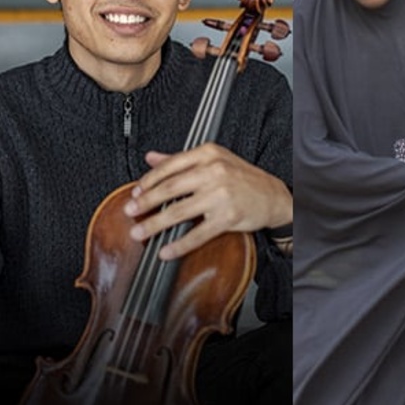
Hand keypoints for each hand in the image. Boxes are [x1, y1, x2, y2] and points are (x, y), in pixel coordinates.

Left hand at [122, 144, 291, 259]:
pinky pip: (198, 233)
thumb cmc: (241, 177)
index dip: (148, 181)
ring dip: (154, 224)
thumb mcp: (213, 160)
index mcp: (208, 154)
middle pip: (170, 188)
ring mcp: (221, 195)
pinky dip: (179, 245)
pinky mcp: (228, 217)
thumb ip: (179, 159)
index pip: (170, 166)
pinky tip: (165, 251)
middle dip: (145, 202)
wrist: (274, 197)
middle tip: (129, 211)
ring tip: (139, 232)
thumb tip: (150, 157)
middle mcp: (214, 172)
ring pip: (179, 211)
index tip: (135, 192)